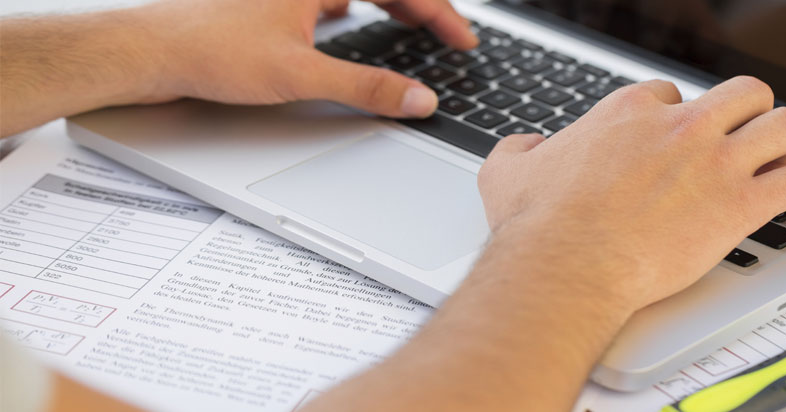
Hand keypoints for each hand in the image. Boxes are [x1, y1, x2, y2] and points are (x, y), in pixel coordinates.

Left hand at [139, 0, 475, 116]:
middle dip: (422, 7)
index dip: (440, 14)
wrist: (152, 51)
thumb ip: (366, 88)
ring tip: (414, 22)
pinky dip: (350, 3)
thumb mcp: (301, 75)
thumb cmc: (211, 51)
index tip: (461, 41)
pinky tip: (349, 15)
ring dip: (389, 1)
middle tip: (450, 36)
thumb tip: (417, 99)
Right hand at [477, 77, 785, 311]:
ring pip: (784, 124)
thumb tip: (524, 147)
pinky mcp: (738, 204)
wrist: (567, 266)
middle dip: (747, 113)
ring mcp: (714, 163)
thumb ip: (517, 150)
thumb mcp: (507, 172)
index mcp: (630, 113)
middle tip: (742, 138)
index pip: (673, 92)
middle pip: (743, 93)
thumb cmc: (540, 224)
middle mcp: (680, 127)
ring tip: (779, 160)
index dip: (679, 115)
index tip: (679, 139)